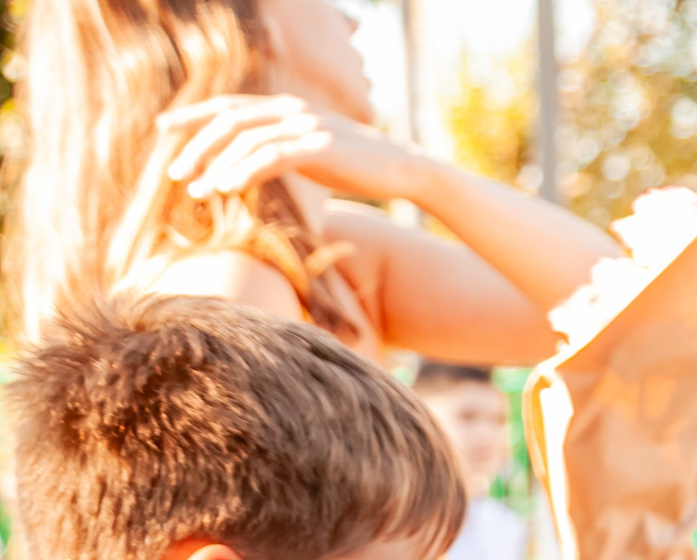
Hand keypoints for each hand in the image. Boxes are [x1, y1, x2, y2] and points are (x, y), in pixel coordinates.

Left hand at [158, 95, 423, 205]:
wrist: (408, 169)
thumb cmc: (361, 166)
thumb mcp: (316, 151)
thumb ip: (285, 149)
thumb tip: (253, 166)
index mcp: (287, 108)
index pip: (230, 106)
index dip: (194, 115)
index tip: (164, 129)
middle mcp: (292, 110)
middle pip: (230, 121)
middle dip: (196, 146)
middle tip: (175, 173)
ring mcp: (306, 126)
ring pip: (246, 140)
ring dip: (216, 165)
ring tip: (198, 190)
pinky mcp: (320, 147)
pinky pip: (272, 156)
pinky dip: (245, 170)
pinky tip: (228, 188)